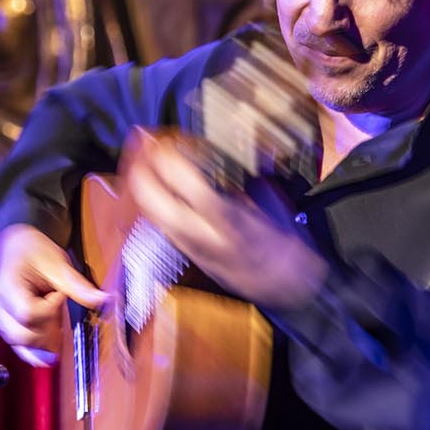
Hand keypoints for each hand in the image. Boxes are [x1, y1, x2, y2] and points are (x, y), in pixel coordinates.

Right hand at [0, 224, 108, 367]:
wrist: (15, 244)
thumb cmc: (32, 249)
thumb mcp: (57, 262)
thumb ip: (77, 285)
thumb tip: (103, 300)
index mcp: (7, 284)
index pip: (28, 313)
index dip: (49, 310)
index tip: (59, 295)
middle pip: (22, 334)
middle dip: (48, 332)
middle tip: (61, 315)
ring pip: (19, 343)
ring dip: (42, 343)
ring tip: (58, 329)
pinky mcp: (2, 321)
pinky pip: (16, 343)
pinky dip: (34, 347)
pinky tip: (50, 348)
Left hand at [122, 130, 327, 310]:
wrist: (288, 287)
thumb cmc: (287, 244)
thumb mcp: (272, 203)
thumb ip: (244, 181)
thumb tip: (223, 160)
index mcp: (229, 221)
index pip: (188, 186)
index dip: (171, 160)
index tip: (166, 141)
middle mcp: (204, 237)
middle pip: (154, 203)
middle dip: (141, 172)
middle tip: (143, 149)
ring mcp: (193, 249)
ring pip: (152, 216)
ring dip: (143, 187)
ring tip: (144, 164)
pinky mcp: (190, 256)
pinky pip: (163, 227)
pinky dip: (154, 205)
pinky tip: (158, 190)